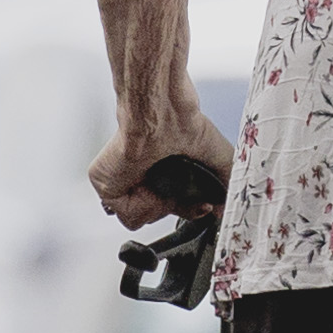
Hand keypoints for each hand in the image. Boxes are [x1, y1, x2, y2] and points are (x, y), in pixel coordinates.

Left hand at [91, 110, 236, 225]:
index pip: (171, 204)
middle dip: (174, 206)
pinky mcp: (105, 186)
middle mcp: (139, 175)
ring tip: (160, 179)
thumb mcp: (214, 155)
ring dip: (158, 204)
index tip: (204, 206)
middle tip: (179, 187)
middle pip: (156, 214)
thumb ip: (226, 182)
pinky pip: (128, 217)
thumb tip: (227, 207)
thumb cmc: (181, 122)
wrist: (159, 114)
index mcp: (159, 168)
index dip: (189, 209)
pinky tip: (146, 183)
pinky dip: (143, 205)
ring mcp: (120, 182)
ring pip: (142, 218)